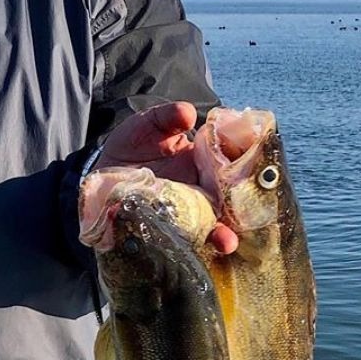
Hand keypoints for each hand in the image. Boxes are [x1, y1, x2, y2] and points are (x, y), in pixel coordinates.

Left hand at [96, 101, 238, 253]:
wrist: (105, 177)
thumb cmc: (132, 146)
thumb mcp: (146, 125)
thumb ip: (165, 117)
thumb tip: (186, 113)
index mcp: (204, 157)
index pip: (234, 154)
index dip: (247, 154)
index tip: (255, 156)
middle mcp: (205, 185)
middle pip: (234, 193)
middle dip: (245, 202)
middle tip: (250, 206)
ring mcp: (194, 208)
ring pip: (219, 221)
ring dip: (226, 232)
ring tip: (227, 239)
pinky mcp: (179, 227)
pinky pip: (196, 238)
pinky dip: (205, 243)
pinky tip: (211, 246)